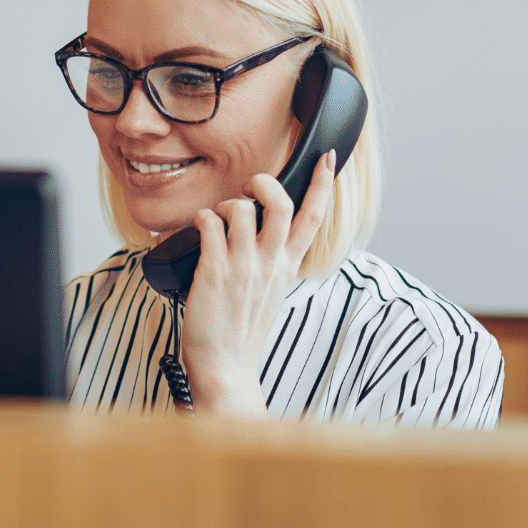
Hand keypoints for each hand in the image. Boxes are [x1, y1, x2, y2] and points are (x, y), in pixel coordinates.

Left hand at [178, 150, 337, 419]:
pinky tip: (199, 229)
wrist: (227, 369)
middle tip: (252, 186)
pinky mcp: (214, 272)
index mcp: (287, 267)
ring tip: (217, 220)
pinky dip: (202, 218)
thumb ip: (274, 261)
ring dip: (226, 205)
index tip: (327, 159)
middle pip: (281, 204)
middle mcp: (270, 264)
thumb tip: (262, 230)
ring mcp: (243, 267)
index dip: (322, 184)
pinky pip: (209, 224)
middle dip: (266, 183)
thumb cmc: (243, 332)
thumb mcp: (271, 291)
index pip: (313, 218)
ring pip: (241, 209)